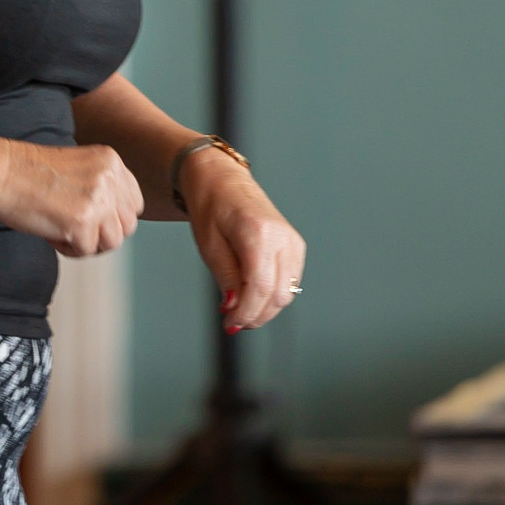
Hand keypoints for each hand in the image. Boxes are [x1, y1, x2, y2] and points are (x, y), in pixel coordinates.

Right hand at [0, 141, 142, 255]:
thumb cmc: (27, 172)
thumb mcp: (78, 168)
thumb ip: (101, 187)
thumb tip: (116, 222)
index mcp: (111, 161)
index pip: (134, 204)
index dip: (113, 218)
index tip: (89, 216)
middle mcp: (110, 178)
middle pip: (127, 226)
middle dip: (102, 234)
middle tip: (74, 227)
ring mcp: (99, 200)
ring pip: (112, 243)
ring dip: (87, 243)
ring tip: (62, 229)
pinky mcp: (82, 221)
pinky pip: (86, 251)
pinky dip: (68, 249)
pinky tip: (51, 232)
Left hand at [182, 151, 305, 331]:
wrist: (222, 180)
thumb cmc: (211, 207)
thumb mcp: (209, 245)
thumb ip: (225, 278)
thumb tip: (234, 310)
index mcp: (258, 232)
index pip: (260, 286)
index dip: (246, 312)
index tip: (229, 324)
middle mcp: (282, 237)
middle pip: (278, 294)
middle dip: (255, 315)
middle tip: (231, 322)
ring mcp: (293, 242)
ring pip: (287, 293)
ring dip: (265, 309)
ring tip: (238, 310)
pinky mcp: (295, 247)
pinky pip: (290, 282)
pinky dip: (272, 295)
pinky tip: (251, 296)